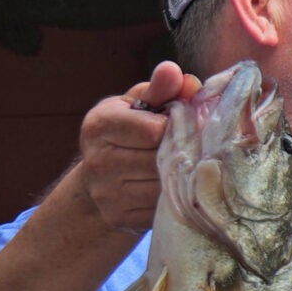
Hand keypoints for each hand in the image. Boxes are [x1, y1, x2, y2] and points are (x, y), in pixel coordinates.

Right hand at [73, 61, 200, 232]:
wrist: (102, 180)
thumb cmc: (129, 132)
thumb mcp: (139, 105)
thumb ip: (160, 89)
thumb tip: (175, 73)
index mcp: (99, 125)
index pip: (153, 129)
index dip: (177, 127)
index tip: (184, 125)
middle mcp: (97, 160)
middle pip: (162, 159)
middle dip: (183, 152)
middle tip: (194, 147)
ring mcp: (106, 192)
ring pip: (166, 185)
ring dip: (183, 177)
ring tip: (187, 166)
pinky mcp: (119, 216)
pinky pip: (164, 207)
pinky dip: (177, 198)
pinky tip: (177, 187)